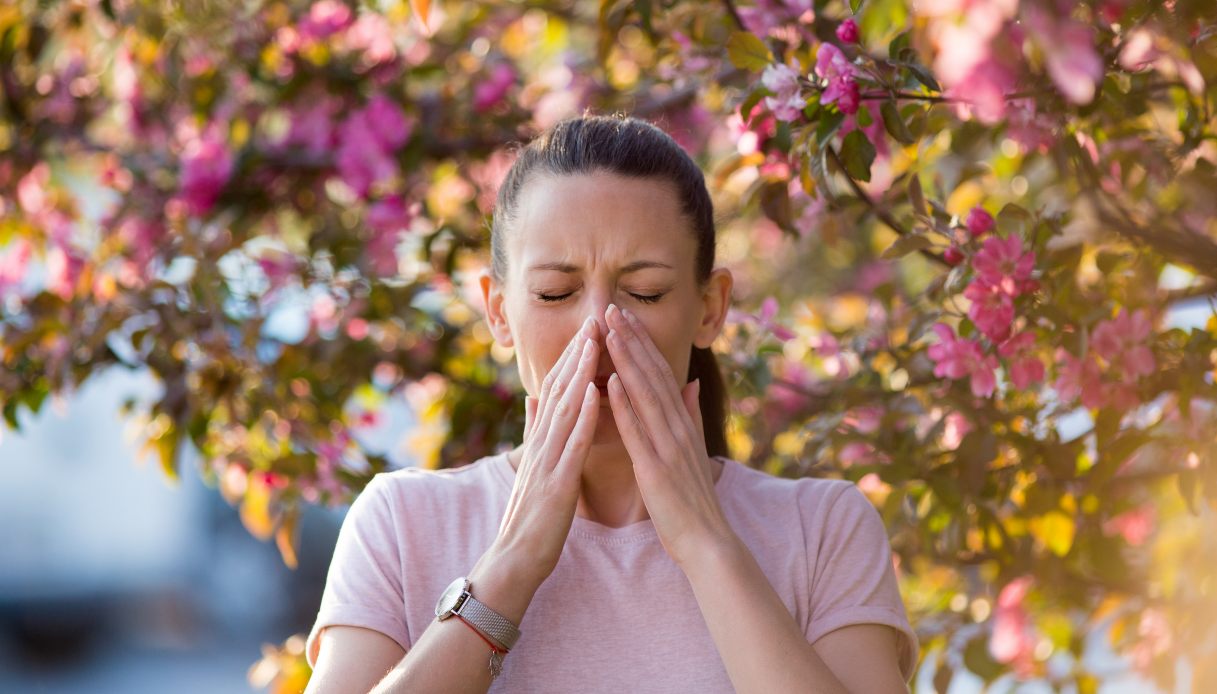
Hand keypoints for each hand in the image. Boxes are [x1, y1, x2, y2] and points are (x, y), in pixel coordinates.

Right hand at [491, 315, 601, 587]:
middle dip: (577, 353)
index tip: (589, 327)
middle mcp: (541, 444)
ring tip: (595, 341)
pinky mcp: (557, 483)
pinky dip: (583, 415)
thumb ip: (534, 431)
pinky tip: (595, 391)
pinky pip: (572, 444)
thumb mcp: (533, 467)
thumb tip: (534, 397)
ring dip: (580, 372)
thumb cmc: (531, 518)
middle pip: (560, 390)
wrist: (514, 561)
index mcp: (541, 441)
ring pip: (564, 408)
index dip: (572, 357)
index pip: (557, 390)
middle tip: (594, 318)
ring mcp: (547, 462)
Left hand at [602, 303, 734, 566]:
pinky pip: (637, 431)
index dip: (641, 342)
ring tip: (609, 330)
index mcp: (682, 423)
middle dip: (631, 339)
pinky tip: (610, 381)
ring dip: (626, 360)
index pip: (659, 373)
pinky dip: (624, 404)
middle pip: (652, 374)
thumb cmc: (693, 500)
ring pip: (644, 394)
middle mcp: (677, 427)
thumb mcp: (693, 449)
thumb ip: (690, 414)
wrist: (707, 542)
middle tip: (611, 308)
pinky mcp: (655, 467)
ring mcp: (668, 446)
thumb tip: (689, 383)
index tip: (624, 315)